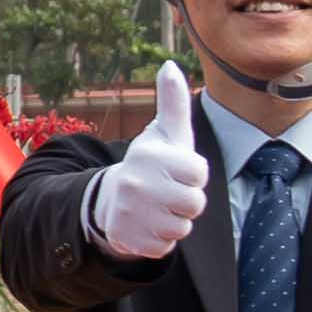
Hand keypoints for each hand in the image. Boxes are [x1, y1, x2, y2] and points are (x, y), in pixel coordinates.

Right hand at [84, 69, 212, 263]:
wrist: (112, 200)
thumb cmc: (151, 164)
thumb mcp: (165, 134)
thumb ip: (173, 102)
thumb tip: (170, 65)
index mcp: (150, 156)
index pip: (199, 173)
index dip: (193, 174)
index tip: (177, 171)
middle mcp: (136, 184)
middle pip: (194, 204)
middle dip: (187, 201)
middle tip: (169, 192)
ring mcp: (131, 214)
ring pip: (182, 227)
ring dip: (175, 221)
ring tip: (159, 209)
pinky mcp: (129, 240)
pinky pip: (166, 246)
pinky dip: (161, 239)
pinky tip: (148, 225)